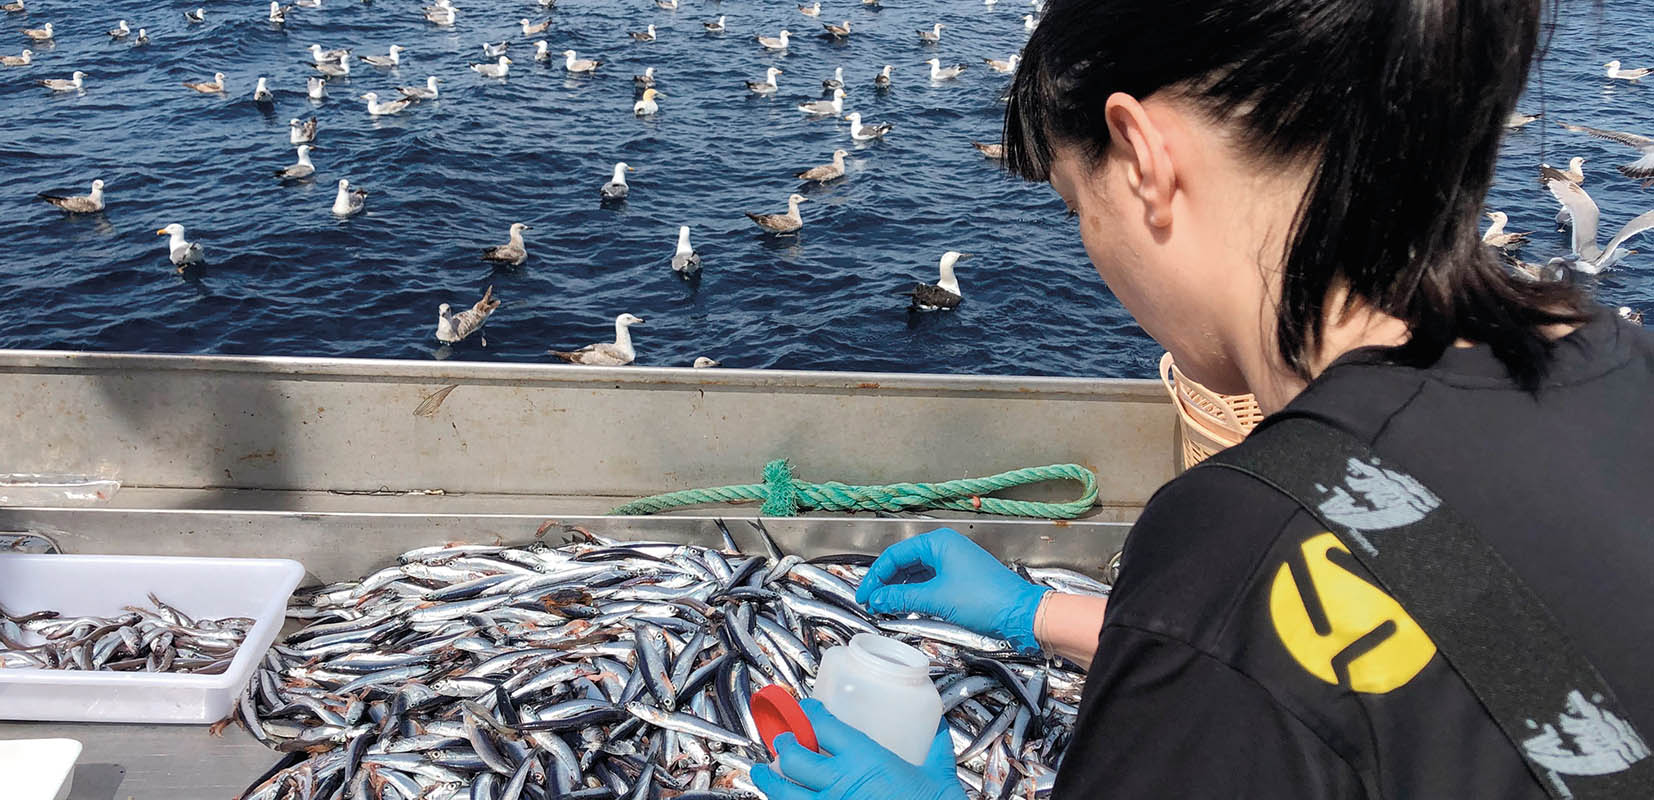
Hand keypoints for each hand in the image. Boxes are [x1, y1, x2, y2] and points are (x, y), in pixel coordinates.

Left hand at [750, 699, 964, 799]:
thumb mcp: (938, 777)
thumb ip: (936, 753)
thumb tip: (939, 737)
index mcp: (865, 760)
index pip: (822, 725)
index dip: (806, 713)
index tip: (804, 710)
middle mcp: (840, 783)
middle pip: (792, 757)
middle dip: (782, 745)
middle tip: (781, 740)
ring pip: (783, 792)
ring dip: (769, 780)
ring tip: (763, 773)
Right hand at [855, 528, 1047, 653]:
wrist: (1020, 613)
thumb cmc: (985, 599)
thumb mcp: (936, 599)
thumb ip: (902, 598)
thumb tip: (877, 600)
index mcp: (938, 542)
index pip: (895, 555)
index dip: (876, 576)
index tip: (864, 595)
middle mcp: (945, 547)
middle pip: (904, 562)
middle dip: (886, 583)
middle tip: (872, 603)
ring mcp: (954, 562)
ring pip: (916, 573)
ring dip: (900, 590)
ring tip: (885, 608)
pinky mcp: (961, 578)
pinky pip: (930, 582)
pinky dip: (915, 594)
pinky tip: (906, 607)